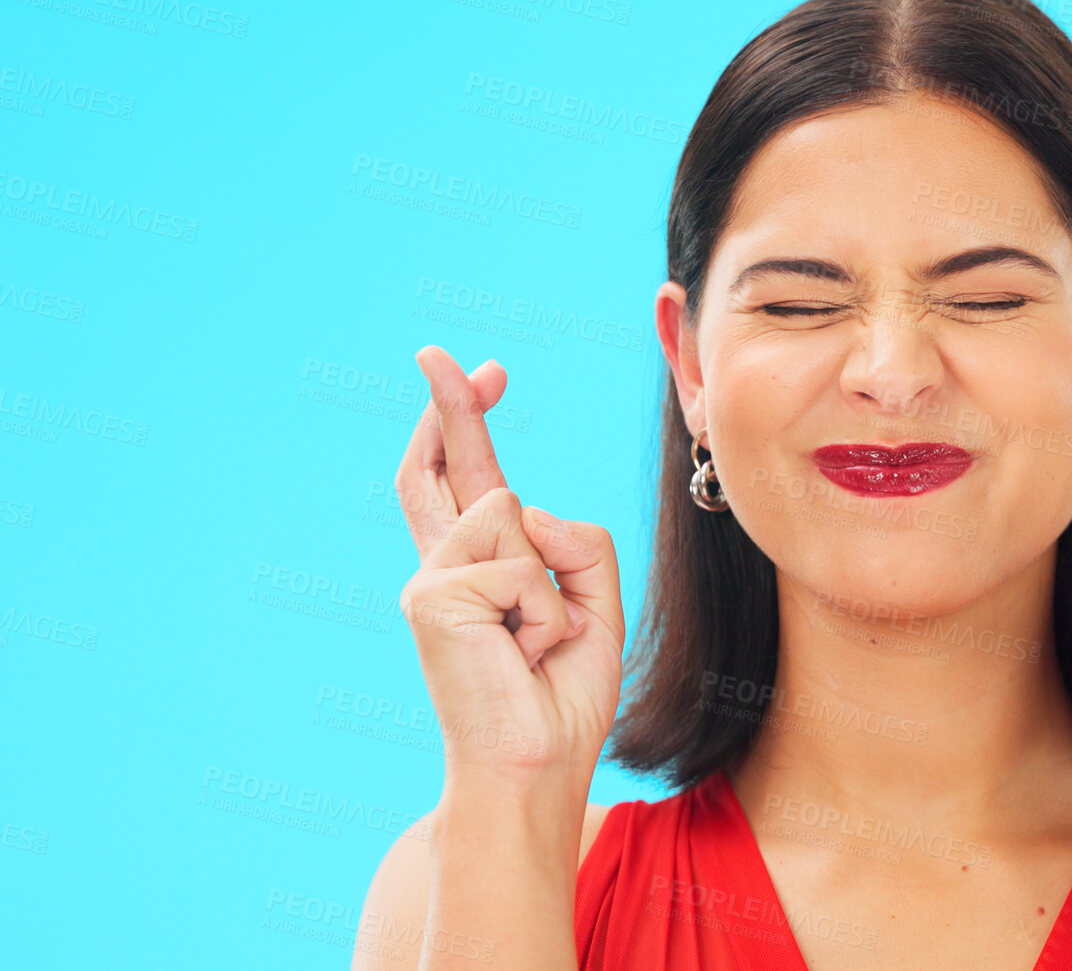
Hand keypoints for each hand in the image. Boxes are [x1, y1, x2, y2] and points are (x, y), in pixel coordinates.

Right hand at [392, 345, 624, 789]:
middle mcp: (445, 569)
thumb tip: (527, 507)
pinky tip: (523, 653)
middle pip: (446, 470)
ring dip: (554, 584)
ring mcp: (432, 581)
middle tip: (436, 352)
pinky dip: (544, 611)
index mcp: (481, 570)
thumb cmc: (561, 698)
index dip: (467, 423)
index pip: (468, 483)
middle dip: (450, 406)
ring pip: (515, 516)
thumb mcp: (592, 604)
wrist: (534, 768)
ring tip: (537, 643)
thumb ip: (575, 543)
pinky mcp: (432, 598)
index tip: (480, 372)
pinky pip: (522, 564)